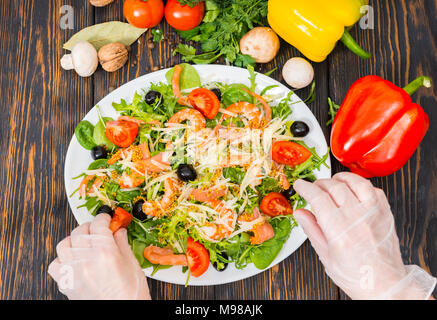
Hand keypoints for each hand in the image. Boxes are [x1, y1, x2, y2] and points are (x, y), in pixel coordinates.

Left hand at [48, 214, 150, 299]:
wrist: (123, 314)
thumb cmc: (130, 294)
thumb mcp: (132, 265)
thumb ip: (122, 244)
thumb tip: (118, 231)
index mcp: (104, 251)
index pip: (97, 224)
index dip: (103, 217)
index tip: (106, 218)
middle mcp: (85, 259)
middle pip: (79, 231)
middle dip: (90, 227)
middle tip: (98, 230)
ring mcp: (73, 272)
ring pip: (64, 244)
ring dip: (74, 241)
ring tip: (84, 244)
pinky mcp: (66, 284)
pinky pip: (55, 264)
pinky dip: (63, 260)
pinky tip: (74, 261)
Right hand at [293, 172, 435, 299]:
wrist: (384, 285)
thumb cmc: (356, 275)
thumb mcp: (326, 255)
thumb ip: (312, 230)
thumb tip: (300, 213)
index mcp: (338, 230)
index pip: (318, 197)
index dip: (305, 188)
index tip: (300, 186)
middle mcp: (357, 218)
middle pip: (334, 186)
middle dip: (319, 183)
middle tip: (314, 187)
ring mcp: (373, 213)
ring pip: (355, 182)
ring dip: (341, 178)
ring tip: (333, 182)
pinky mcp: (385, 213)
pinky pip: (373, 189)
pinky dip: (361, 185)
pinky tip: (353, 189)